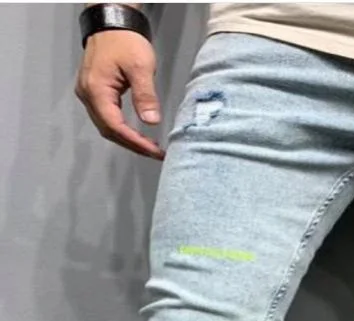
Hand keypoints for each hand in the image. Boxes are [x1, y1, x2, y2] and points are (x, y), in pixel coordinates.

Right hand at [75, 30, 164, 159]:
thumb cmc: (125, 41)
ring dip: (127, 139)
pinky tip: (137, 134)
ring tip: (149, 147)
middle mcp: (87, 95)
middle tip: (155, 153)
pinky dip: (122, 129)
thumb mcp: (140, 67)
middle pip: (108, 130)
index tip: (154, 151)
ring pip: (106, 126)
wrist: (112, 23)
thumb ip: (145, 95)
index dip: (135, 142)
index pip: (115, 126)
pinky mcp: (94, 92)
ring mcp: (88, 94)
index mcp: (96, 90)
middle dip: (132, 145)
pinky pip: (106, 117)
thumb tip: (151, 121)